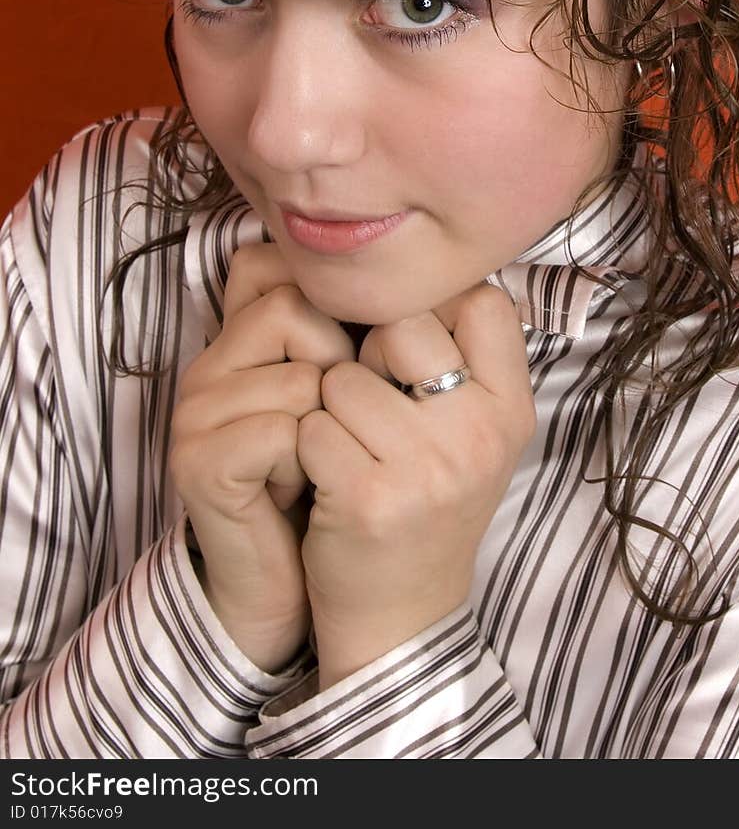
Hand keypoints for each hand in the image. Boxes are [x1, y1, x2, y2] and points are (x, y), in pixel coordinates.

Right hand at [169, 241, 354, 672]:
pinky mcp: (198, 461)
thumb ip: (361, 331)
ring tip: (320, 466)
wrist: (303, 589)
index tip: (368, 367)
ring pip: (300, 377)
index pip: (284, 265)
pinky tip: (299, 493)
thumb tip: (427, 272)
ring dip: (333, 430)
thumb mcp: (355, 398)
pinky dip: (306, 468)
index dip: (344, 311)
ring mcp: (196, 410)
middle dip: (346, 370)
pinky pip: (282, 433)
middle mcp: (209, 363)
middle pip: (295, 308)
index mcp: (242, 335)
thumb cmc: (343, 482)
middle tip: (345, 429)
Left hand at [295, 284, 534, 688]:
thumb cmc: (429, 502)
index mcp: (513, 409)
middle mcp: (481, 435)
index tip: (412, 342)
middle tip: (371, 397)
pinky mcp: (368, 497)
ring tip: (349, 445)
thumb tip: (417, 272)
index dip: (435, 305)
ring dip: (329, 405)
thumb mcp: (475, 433)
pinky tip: (326, 477)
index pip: (483, 301)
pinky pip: (311, 425)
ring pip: (343, 377)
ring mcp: (427, 468)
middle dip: (370, 352)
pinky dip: (305, 445)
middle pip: (404, 324)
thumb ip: (464, 359)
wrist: (402, 613)